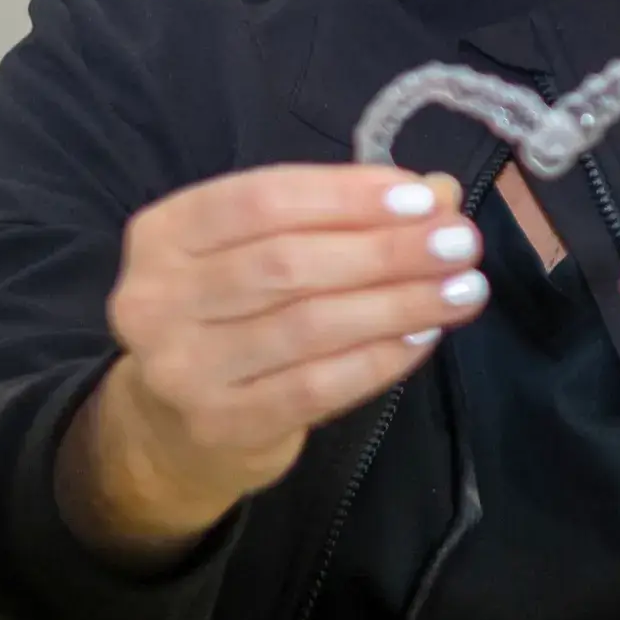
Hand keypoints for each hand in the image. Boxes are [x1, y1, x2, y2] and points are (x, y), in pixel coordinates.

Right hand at [61, 164, 489, 555]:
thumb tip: (440, 192)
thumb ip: (345, 214)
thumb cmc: (235, 313)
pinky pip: (316, 386)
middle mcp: (156, 297)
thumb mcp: (270, 247)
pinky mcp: (220, 424)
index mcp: (165, 232)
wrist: (173, 427)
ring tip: (463, 289)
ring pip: (308, 325)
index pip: (262, 198)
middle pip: (288, 263)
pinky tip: (424, 336)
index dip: (346, 195)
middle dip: (387, 250)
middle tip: (461, 243)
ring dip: (398, 303)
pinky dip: (378, 359)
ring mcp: (181, 367)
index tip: (423, 197)